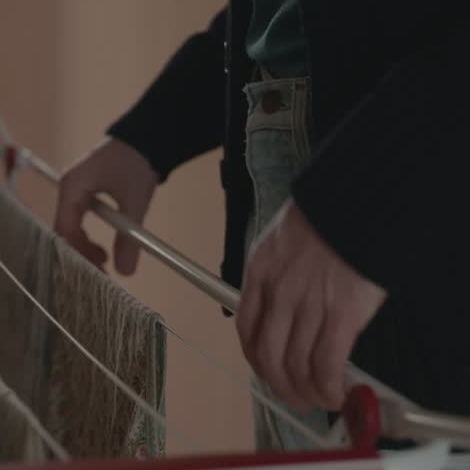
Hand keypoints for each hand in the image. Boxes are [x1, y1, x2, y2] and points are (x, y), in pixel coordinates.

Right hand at [54, 137, 158, 274]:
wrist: (147, 136)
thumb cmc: (137, 162)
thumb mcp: (135, 202)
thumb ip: (129, 238)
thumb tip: (125, 272)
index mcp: (72, 187)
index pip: (65, 230)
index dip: (79, 253)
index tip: (98, 270)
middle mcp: (68, 189)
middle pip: (64, 231)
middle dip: (80, 253)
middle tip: (102, 270)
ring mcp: (74, 190)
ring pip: (70, 228)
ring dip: (84, 246)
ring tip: (104, 260)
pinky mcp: (84, 192)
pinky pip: (78, 221)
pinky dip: (87, 236)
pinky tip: (102, 248)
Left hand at [236, 200, 386, 410]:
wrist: (357, 204)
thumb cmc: (325, 218)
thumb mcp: (280, 242)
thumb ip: (275, 275)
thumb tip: (281, 308)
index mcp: (259, 273)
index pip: (247, 329)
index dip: (257, 359)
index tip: (267, 371)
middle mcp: (278, 293)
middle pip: (268, 356)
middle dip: (281, 385)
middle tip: (294, 397)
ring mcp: (308, 305)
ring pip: (297, 365)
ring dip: (307, 391)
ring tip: (318, 399)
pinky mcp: (342, 313)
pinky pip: (328, 362)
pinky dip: (329, 386)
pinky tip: (336, 393)